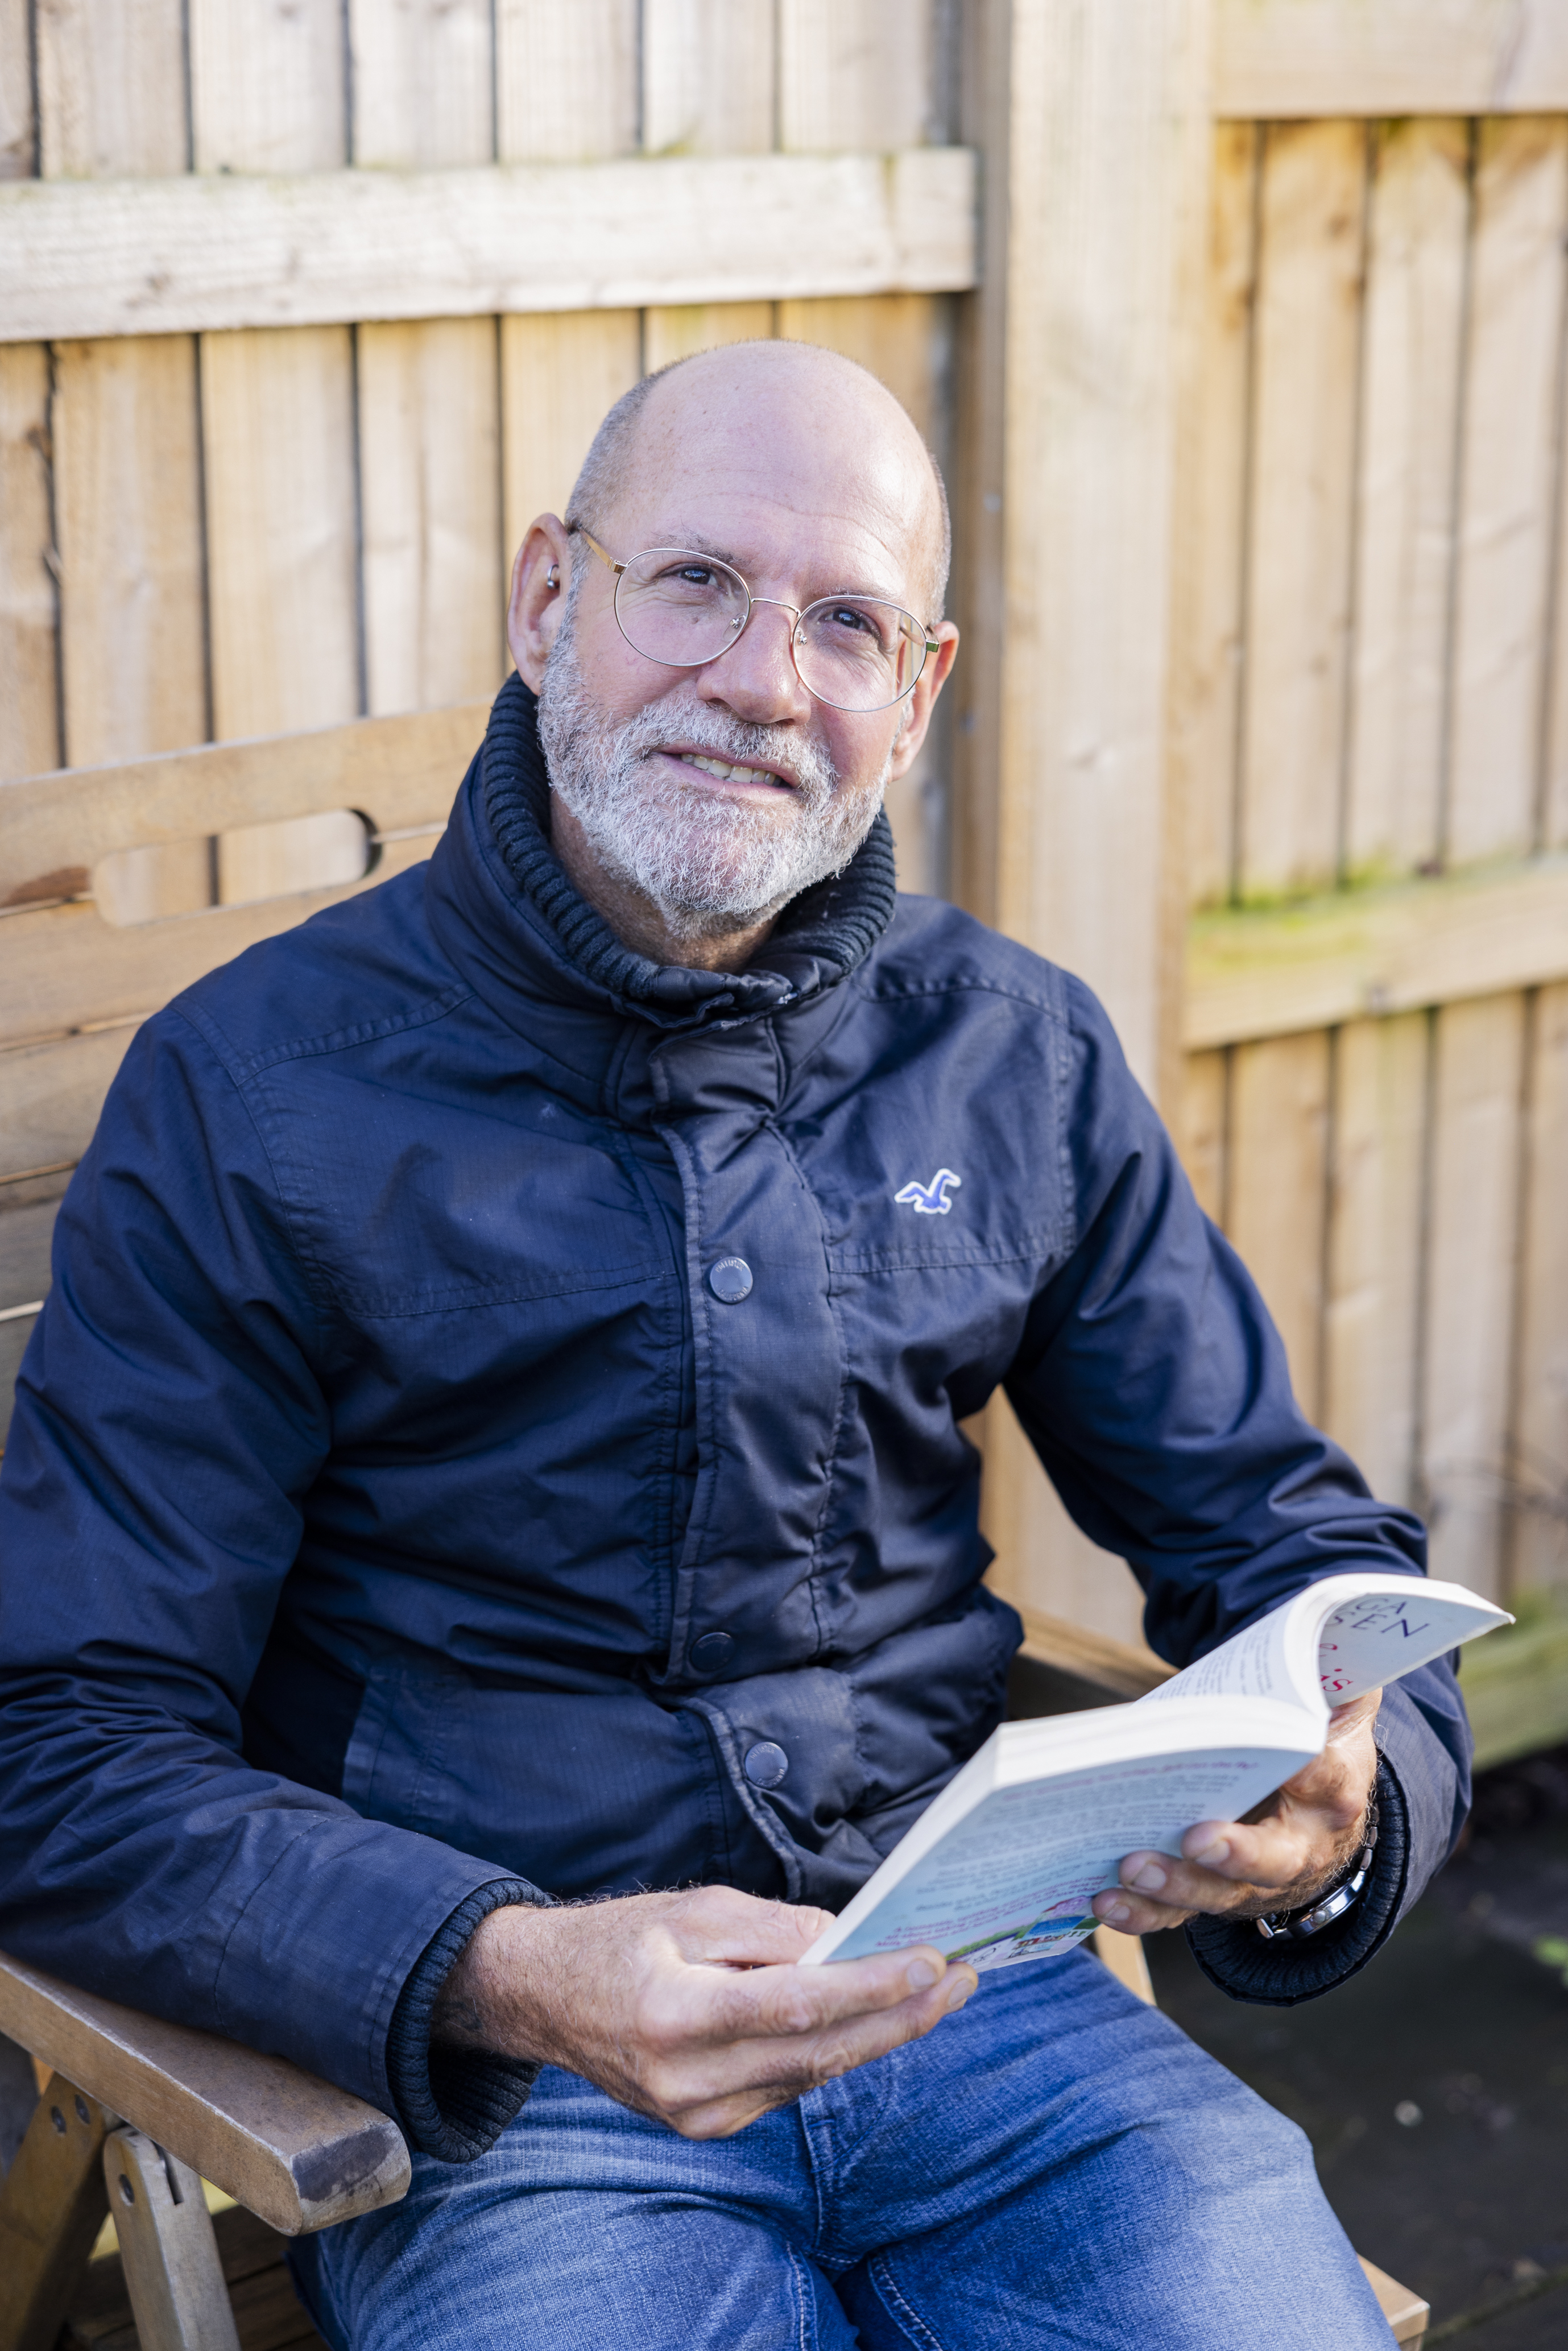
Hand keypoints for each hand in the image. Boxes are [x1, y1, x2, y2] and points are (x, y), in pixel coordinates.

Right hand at [432, 1884, 977, 2138]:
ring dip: (879, 2033)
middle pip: (819, 2052)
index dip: (870, 1987)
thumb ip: (771, 1929)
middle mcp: (687, 2082)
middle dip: (900, 2016)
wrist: (548, 2000)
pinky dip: (834, 2050)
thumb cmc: (620, 1941)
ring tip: (936, 1992)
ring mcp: (697, 2115)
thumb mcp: (691, 1909)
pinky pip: (788, 2085)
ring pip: (812, 2072)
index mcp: (674, 2016)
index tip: (930, 1962)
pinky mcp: (707, 2126)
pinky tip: (875, 2019)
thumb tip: (846, 1941)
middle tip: (961, 1979)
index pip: (795, 2006)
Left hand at [1091, 1687, 1381, 1936]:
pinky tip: (1105, 1901)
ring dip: (1174, 1887)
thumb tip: (1324, 1628)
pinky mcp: (1213, 1894)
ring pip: (1218, 1894)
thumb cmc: (1316, 1746)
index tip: (1292, 1751)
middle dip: (1234, 1854)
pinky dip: (1142, 1912)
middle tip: (1195, 1838)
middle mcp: (1300, 1847)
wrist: (1321, 1818)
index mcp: (1333, 1791)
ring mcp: (1254, 1880)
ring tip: (1131, 1870)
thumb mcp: (1337, 1705)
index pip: (1327, 1777)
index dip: (1310, 1768)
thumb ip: (1331, 1672)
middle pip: (1273, 1861)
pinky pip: (1178, 1912)